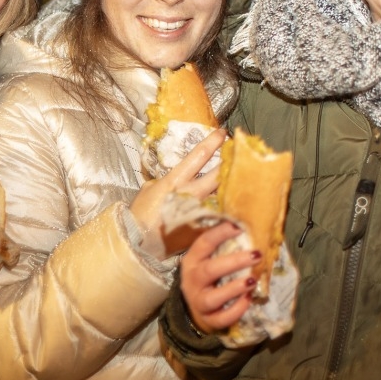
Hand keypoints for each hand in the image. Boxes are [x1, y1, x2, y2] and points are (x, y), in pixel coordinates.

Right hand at [132, 127, 227, 258]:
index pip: (198, 156)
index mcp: (175, 181)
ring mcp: (199, 212)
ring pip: (223, 194)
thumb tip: (170, 178)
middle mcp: (191, 194)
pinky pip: (219, 215)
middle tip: (239, 155)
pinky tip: (236, 206)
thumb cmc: (139, 216)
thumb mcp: (147, 191)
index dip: (212, 142)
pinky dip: (227, 209)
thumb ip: (162, 181)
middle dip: (230, 162)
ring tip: (241, 179)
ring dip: (231, 186)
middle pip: (218, 174)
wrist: (139, 245)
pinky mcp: (203, 228)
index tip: (222, 133)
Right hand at [179, 222, 259, 334]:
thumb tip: (250, 226)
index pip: (203, 243)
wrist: (195, 305)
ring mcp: (198, 302)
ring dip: (234, 288)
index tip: (240, 227)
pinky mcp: (208, 319)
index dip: (220, 234)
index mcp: (193, 260)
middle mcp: (192, 280)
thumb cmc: (208, 275)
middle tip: (257, 255)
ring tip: (253, 281)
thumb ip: (224, 245)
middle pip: (210, 270)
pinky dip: (236, 310)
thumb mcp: (208, 258)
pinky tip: (248, 299)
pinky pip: (221, 318)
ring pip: (212, 298)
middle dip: (234, 262)